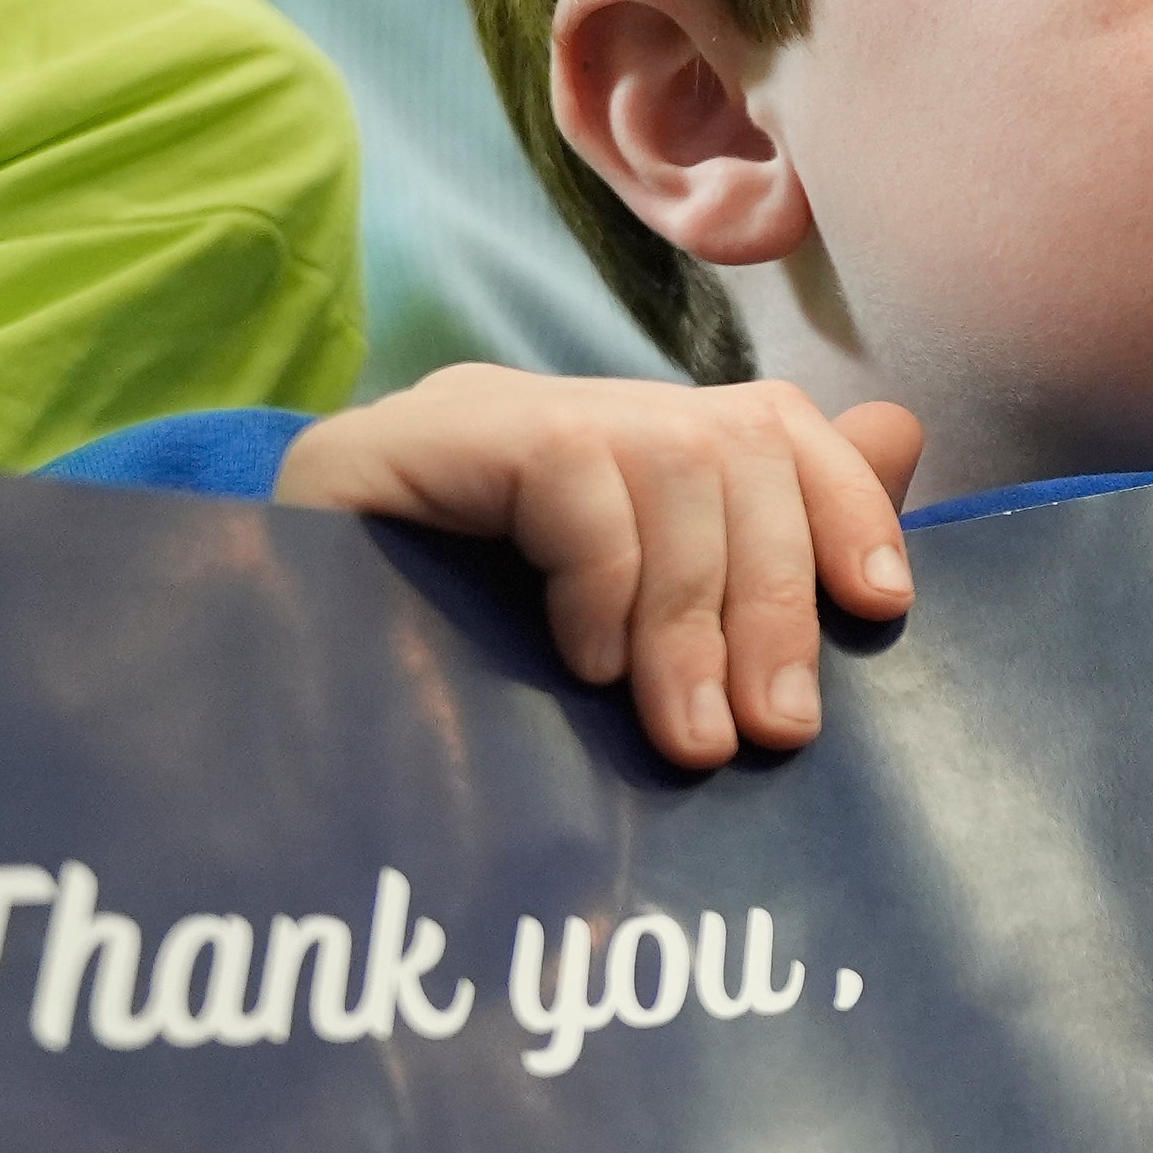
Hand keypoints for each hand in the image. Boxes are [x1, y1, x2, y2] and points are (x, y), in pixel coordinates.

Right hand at [274, 367, 928, 767]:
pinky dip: (600, 572)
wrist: (250, 720)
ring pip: (663, 458)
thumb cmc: (451, 711)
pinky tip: (581, 662)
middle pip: (727, 447)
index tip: (884, 609)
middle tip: (770, 734)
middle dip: (773, 595)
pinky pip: (564, 469)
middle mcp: (552, 417)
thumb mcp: (628, 655)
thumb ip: (758, 555)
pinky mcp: (401, 441)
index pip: (764, 427)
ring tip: (686, 733)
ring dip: (694, 611)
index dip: (842, 503)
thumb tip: (902, 437)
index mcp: (617, 460)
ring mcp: (472, 420)